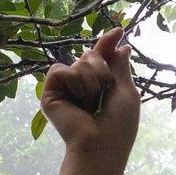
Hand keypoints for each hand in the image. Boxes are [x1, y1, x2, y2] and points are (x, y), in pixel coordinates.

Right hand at [44, 27, 140, 174]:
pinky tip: (77, 101)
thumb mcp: (126, 91)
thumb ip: (120, 66)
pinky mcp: (49, 93)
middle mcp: (80, 83)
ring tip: (90, 104)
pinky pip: (61, 70)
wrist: (101, 144)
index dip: (108, 42)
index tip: (119, 30)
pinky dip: (74, 83)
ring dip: (91, 81)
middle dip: (102, 71)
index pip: (101, 56)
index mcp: (99, 83)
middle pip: (91, 55)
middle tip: (103, 95)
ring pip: (78, 62)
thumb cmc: (119, 125)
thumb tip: (121, 46)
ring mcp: (64, 88)